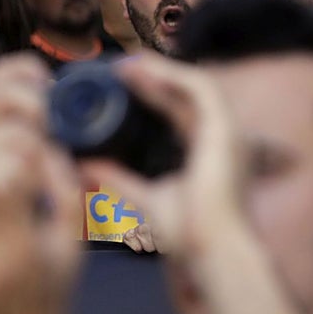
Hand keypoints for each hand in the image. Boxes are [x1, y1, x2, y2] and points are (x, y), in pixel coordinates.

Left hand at [78, 54, 244, 259]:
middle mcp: (222, 138)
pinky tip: (145, 70)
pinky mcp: (226, 130)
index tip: (121, 80)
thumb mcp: (142, 199)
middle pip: (186, 93)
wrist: (212, 250)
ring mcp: (228, 132)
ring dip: (160, 70)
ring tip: (126, 63)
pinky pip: (201, 89)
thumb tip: (84, 167)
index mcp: (207, 151)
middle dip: (153, 75)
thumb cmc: (187, 234)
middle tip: (117, 66)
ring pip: (195, 84)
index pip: (178, 109)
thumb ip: (117, 179)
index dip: (152, 91)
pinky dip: (173, 75)